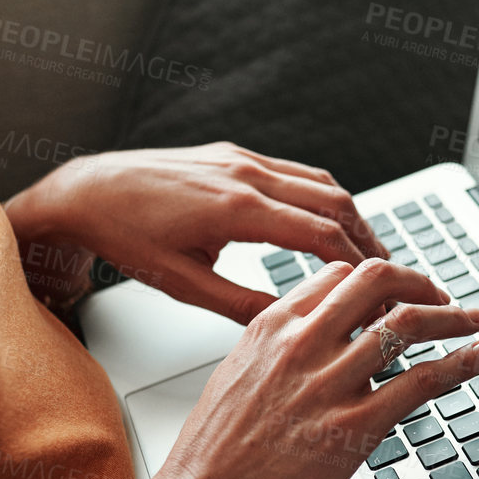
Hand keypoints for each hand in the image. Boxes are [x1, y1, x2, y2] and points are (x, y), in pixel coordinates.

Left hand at [6, 142, 388, 323]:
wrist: (87, 191)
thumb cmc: (126, 237)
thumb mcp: (183, 285)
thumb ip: (243, 305)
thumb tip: (292, 324)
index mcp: (236, 209)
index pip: (321, 235)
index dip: (359, 267)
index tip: (380, 292)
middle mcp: (245, 174)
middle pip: (334, 203)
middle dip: (370, 240)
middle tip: (391, 274)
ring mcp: (242, 159)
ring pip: (320, 183)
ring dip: (351, 216)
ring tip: (369, 252)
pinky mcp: (235, 154)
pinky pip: (296, 172)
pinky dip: (323, 197)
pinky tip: (328, 221)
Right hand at [147, 259, 478, 478]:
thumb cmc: (213, 455)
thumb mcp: (236, 377)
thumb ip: (278, 351)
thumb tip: (317, 342)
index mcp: (271, 327)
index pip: (339, 276)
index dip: (377, 280)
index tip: (396, 292)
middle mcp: (302, 345)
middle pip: (378, 282)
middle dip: (420, 283)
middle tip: (441, 297)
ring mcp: (330, 385)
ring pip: (408, 324)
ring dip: (452, 317)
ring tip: (472, 322)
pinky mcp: (354, 428)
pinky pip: (423, 380)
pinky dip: (462, 362)